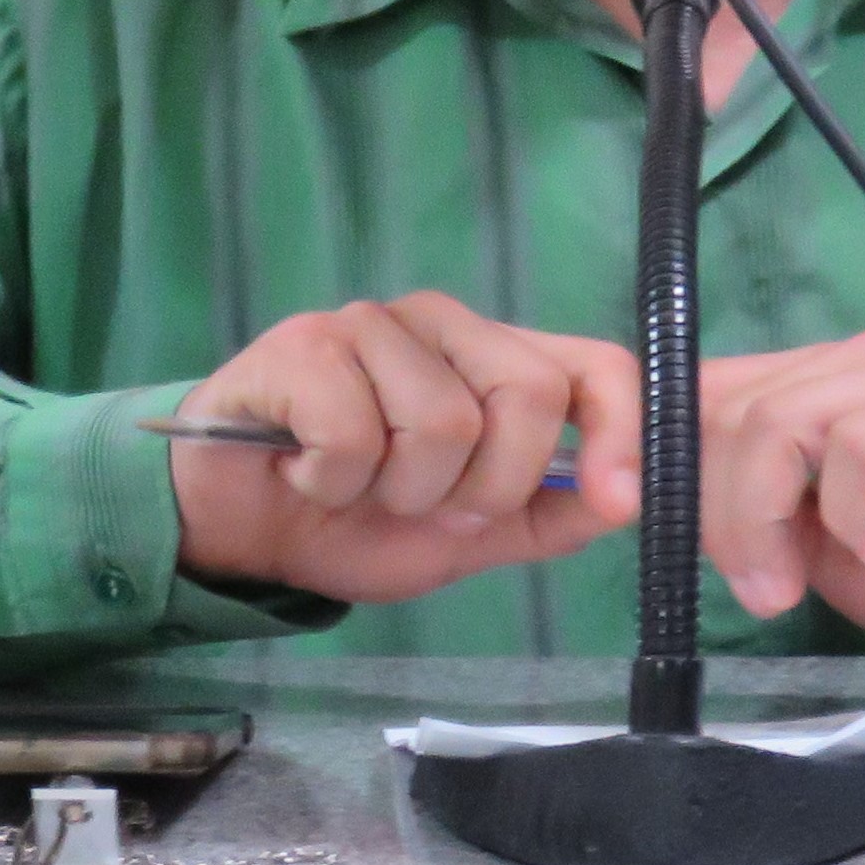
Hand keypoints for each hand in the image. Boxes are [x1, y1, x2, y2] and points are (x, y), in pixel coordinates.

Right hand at [169, 292, 640, 603]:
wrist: (236, 530)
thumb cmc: (354, 521)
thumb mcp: (468, 540)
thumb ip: (546, 516)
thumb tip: (629, 494)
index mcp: (497, 361)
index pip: (597, 364)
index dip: (622, 428)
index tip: (616, 498)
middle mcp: (445, 324)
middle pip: (528, 393)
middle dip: (485, 488)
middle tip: (424, 505)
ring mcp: (373, 324)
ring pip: (442, 423)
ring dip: (399, 493)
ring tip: (357, 486)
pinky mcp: (304, 344)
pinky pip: (355, 434)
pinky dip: (331, 484)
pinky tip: (305, 473)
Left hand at [701, 331, 864, 657]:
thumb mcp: (811, 545)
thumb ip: (748, 510)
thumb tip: (662, 501)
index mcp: (807, 384)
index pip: (700, 392)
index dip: (670, 468)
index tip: (686, 551)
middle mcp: (847, 364)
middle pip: (728, 410)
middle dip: (722, 513)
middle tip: (764, 587)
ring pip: (780, 421)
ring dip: (771, 518)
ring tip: (801, 581)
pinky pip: (857, 444)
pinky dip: (850, 512)